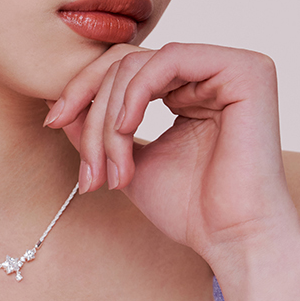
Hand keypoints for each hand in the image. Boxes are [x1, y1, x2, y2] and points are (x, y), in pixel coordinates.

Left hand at [46, 42, 299, 267]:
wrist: (234, 242)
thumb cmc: (191, 211)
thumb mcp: (126, 161)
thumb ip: (97, 129)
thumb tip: (54, 101)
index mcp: (192, 86)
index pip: (123, 68)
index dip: (82, 91)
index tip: (53, 122)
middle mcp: (213, 70)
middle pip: (125, 62)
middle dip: (92, 111)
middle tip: (89, 167)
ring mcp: (232, 66)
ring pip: (139, 64)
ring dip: (109, 117)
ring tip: (111, 166)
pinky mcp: (246, 70)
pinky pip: (168, 58)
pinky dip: (135, 95)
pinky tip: (127, 130)